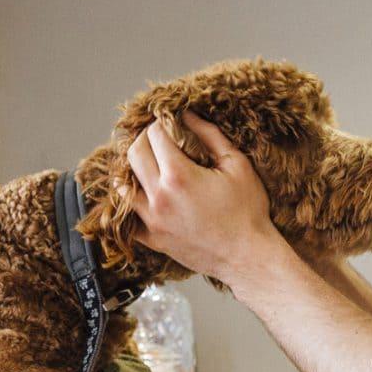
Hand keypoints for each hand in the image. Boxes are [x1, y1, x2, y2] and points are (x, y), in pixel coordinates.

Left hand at [125, 111, 285, 285]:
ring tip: (149, 164)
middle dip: (144, 140)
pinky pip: (128, 218)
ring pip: (123, 186)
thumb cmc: (248, 212)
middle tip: (159, 138)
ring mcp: (152, 221)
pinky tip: (144, 195)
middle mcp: (159, 198)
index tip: (169, 122)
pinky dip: (132, 203)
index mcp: (179, 176)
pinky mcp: (153, 240)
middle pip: (133, 154)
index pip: (154, 135)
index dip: (160, 123)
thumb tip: (188, 114)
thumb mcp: (237, 165)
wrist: (248, 257)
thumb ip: (210, 135)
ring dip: (133, 169)